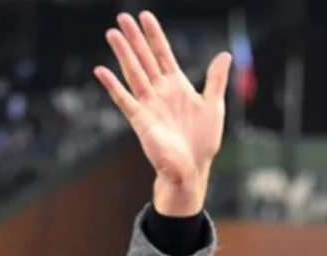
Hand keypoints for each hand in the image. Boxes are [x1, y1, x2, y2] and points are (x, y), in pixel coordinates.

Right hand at [94, 11, 230, 216]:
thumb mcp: (214, 105)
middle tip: (122, 17)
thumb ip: (215, 79)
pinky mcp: (141, 120)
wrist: (193, 168)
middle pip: (144, 59)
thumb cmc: (203, 141)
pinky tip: (101, 71)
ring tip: (113, 34)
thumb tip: (225, 54)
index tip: (145, 16)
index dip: (154, 35)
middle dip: (135, 38)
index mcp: (177, 86)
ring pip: (134, 73)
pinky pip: (124, 100)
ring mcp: (149, 104)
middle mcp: (160, 91)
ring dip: (123, 54)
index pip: (163, 54)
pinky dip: (113, 86)